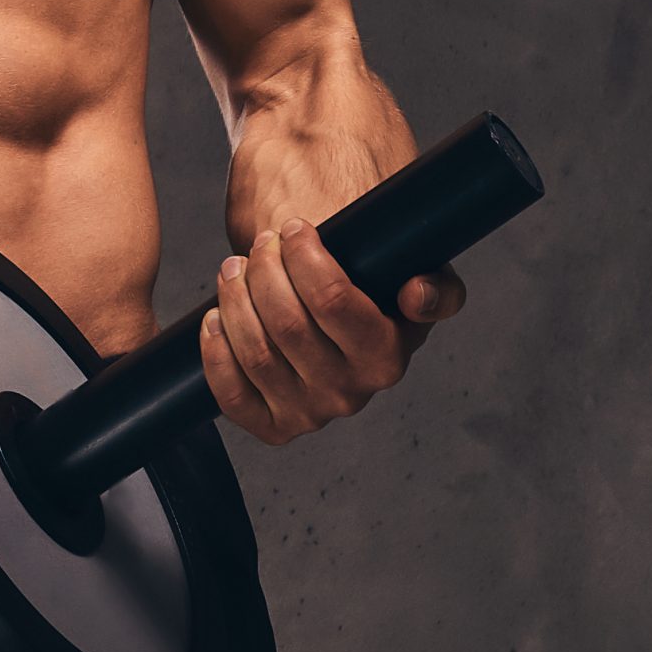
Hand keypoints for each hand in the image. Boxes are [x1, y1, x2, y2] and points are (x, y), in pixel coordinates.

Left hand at [199, 219, 464, 445]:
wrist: (334, 324)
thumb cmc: (370, 292)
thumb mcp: (414, 281)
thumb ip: (436, 288)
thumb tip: (416, 295)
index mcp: (388, 357)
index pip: (334, 302)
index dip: (304, 258)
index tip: (294, 228)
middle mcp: (352, 393)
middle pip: (287, 324)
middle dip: (264, 271)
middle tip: (261, 243)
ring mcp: (310, 413)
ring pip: (256, 353)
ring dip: (235, 301)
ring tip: (235, 268)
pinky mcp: (273, 424)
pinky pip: (232, 395)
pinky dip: (216, 351)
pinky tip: (215, 317)